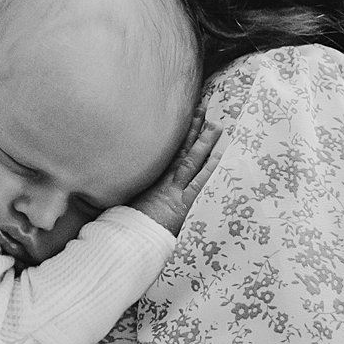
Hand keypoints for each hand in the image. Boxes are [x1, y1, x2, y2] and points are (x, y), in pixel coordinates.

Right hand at [131, 109, 222, 237]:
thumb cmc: (125, 220)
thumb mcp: (129, 198)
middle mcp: (163, 178)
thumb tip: (128, 172)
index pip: (167, 149)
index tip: (186, 116)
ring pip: (192, 159)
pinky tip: (219, 155)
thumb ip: (134, 184)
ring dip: (204, 142)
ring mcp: (174, 189)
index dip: (178, 132)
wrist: (127, 236)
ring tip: (216, 125)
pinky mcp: (183, 203)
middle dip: (193, 128)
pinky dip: (209, 168)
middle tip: (204, 107)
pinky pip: (199, 181)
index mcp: (151, 176)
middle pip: (181, 148)